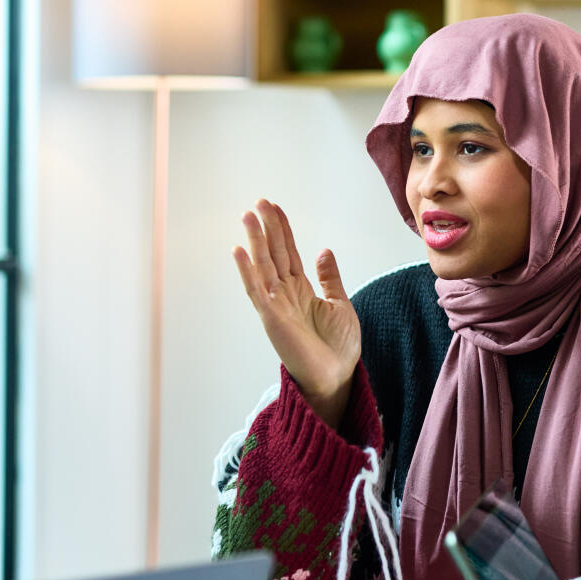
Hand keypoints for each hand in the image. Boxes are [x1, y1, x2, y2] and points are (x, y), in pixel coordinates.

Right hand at [232, 199, 360, 427]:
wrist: (338, 376)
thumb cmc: (340, 346)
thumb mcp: (340, 304)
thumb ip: (329, 278)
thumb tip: (323, 251)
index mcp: (301, 289)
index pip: (289, 252)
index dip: (282, 230)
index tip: (274, 207)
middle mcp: (285, 293)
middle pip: (273, 253)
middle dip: (266, 228)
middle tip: (258, 203)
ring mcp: (276, 305)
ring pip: (262, 266)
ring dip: (254, 241)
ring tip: (247, 216)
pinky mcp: (271, 318)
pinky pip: (256, 290)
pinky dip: (247, 270)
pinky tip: (240, 251)